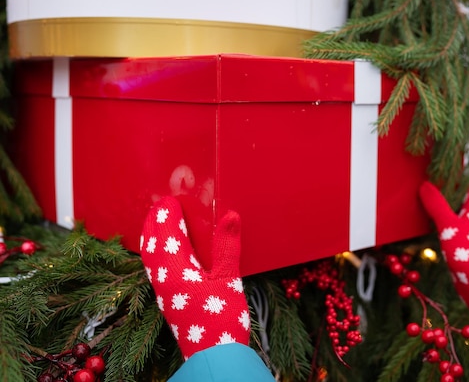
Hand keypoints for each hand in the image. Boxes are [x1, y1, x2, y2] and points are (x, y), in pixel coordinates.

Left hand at [140, 197, 249, 358]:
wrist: (215, 356)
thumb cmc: (222, 319)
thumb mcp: (229, 279)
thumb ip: (228, 246)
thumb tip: (230, 216)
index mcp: (177, 270)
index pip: (167, 234)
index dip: (168, 215)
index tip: (170, 199)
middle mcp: (164, 280)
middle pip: (152, 245)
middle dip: (154, 224)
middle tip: (158, 207)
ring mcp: (164, 293)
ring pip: (150, 259)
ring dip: (152, 239)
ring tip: (156, 226)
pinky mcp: (168, 303)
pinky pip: (154, 271)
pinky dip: (155, 255)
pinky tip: (163, 258)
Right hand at [419, 181, 468, 300]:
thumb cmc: (467, 251)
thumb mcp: (447, 224)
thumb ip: (436, 204)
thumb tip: (425, 185)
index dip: (461, 184)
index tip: (445, 180)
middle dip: (466, 200)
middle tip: (450, 197)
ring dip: (462, 216)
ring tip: (445, 213)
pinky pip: (467, 235)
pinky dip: (459, 231)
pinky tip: (446, 235)